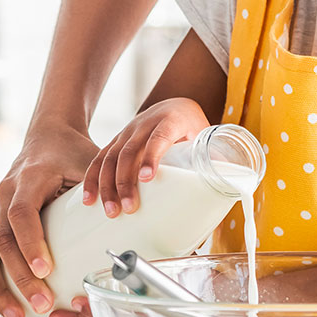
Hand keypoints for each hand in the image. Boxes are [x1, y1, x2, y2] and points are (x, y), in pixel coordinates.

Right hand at [0, 121, 96, 316]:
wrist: (47, 137)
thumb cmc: (73, 151)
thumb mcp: (91, 160)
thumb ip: (101, 183)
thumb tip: (120, 211)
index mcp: (29, 178)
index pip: (23, 213)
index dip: (31, 243)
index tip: (46, 270)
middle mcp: (3, 194)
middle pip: (2, 241)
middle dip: (19, 278)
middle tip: (40, 304)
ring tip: (14, 316)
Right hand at [81, 98, 209, 216]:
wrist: (174, 105)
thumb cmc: (192, 126)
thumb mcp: (205, 136)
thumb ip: (214, 158)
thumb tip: (226, 189)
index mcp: (171, 119)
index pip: (160, 136)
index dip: (152, 156)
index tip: (148, 178)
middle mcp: (145, 123)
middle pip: (130, 151)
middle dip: (126, 181)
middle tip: (128, 208)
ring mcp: (127, 131)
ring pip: (111, 157)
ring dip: (107, 185)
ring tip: (111, 211)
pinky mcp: (116, 141)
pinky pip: (99, 159)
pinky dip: (92, 179)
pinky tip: (90, 200)